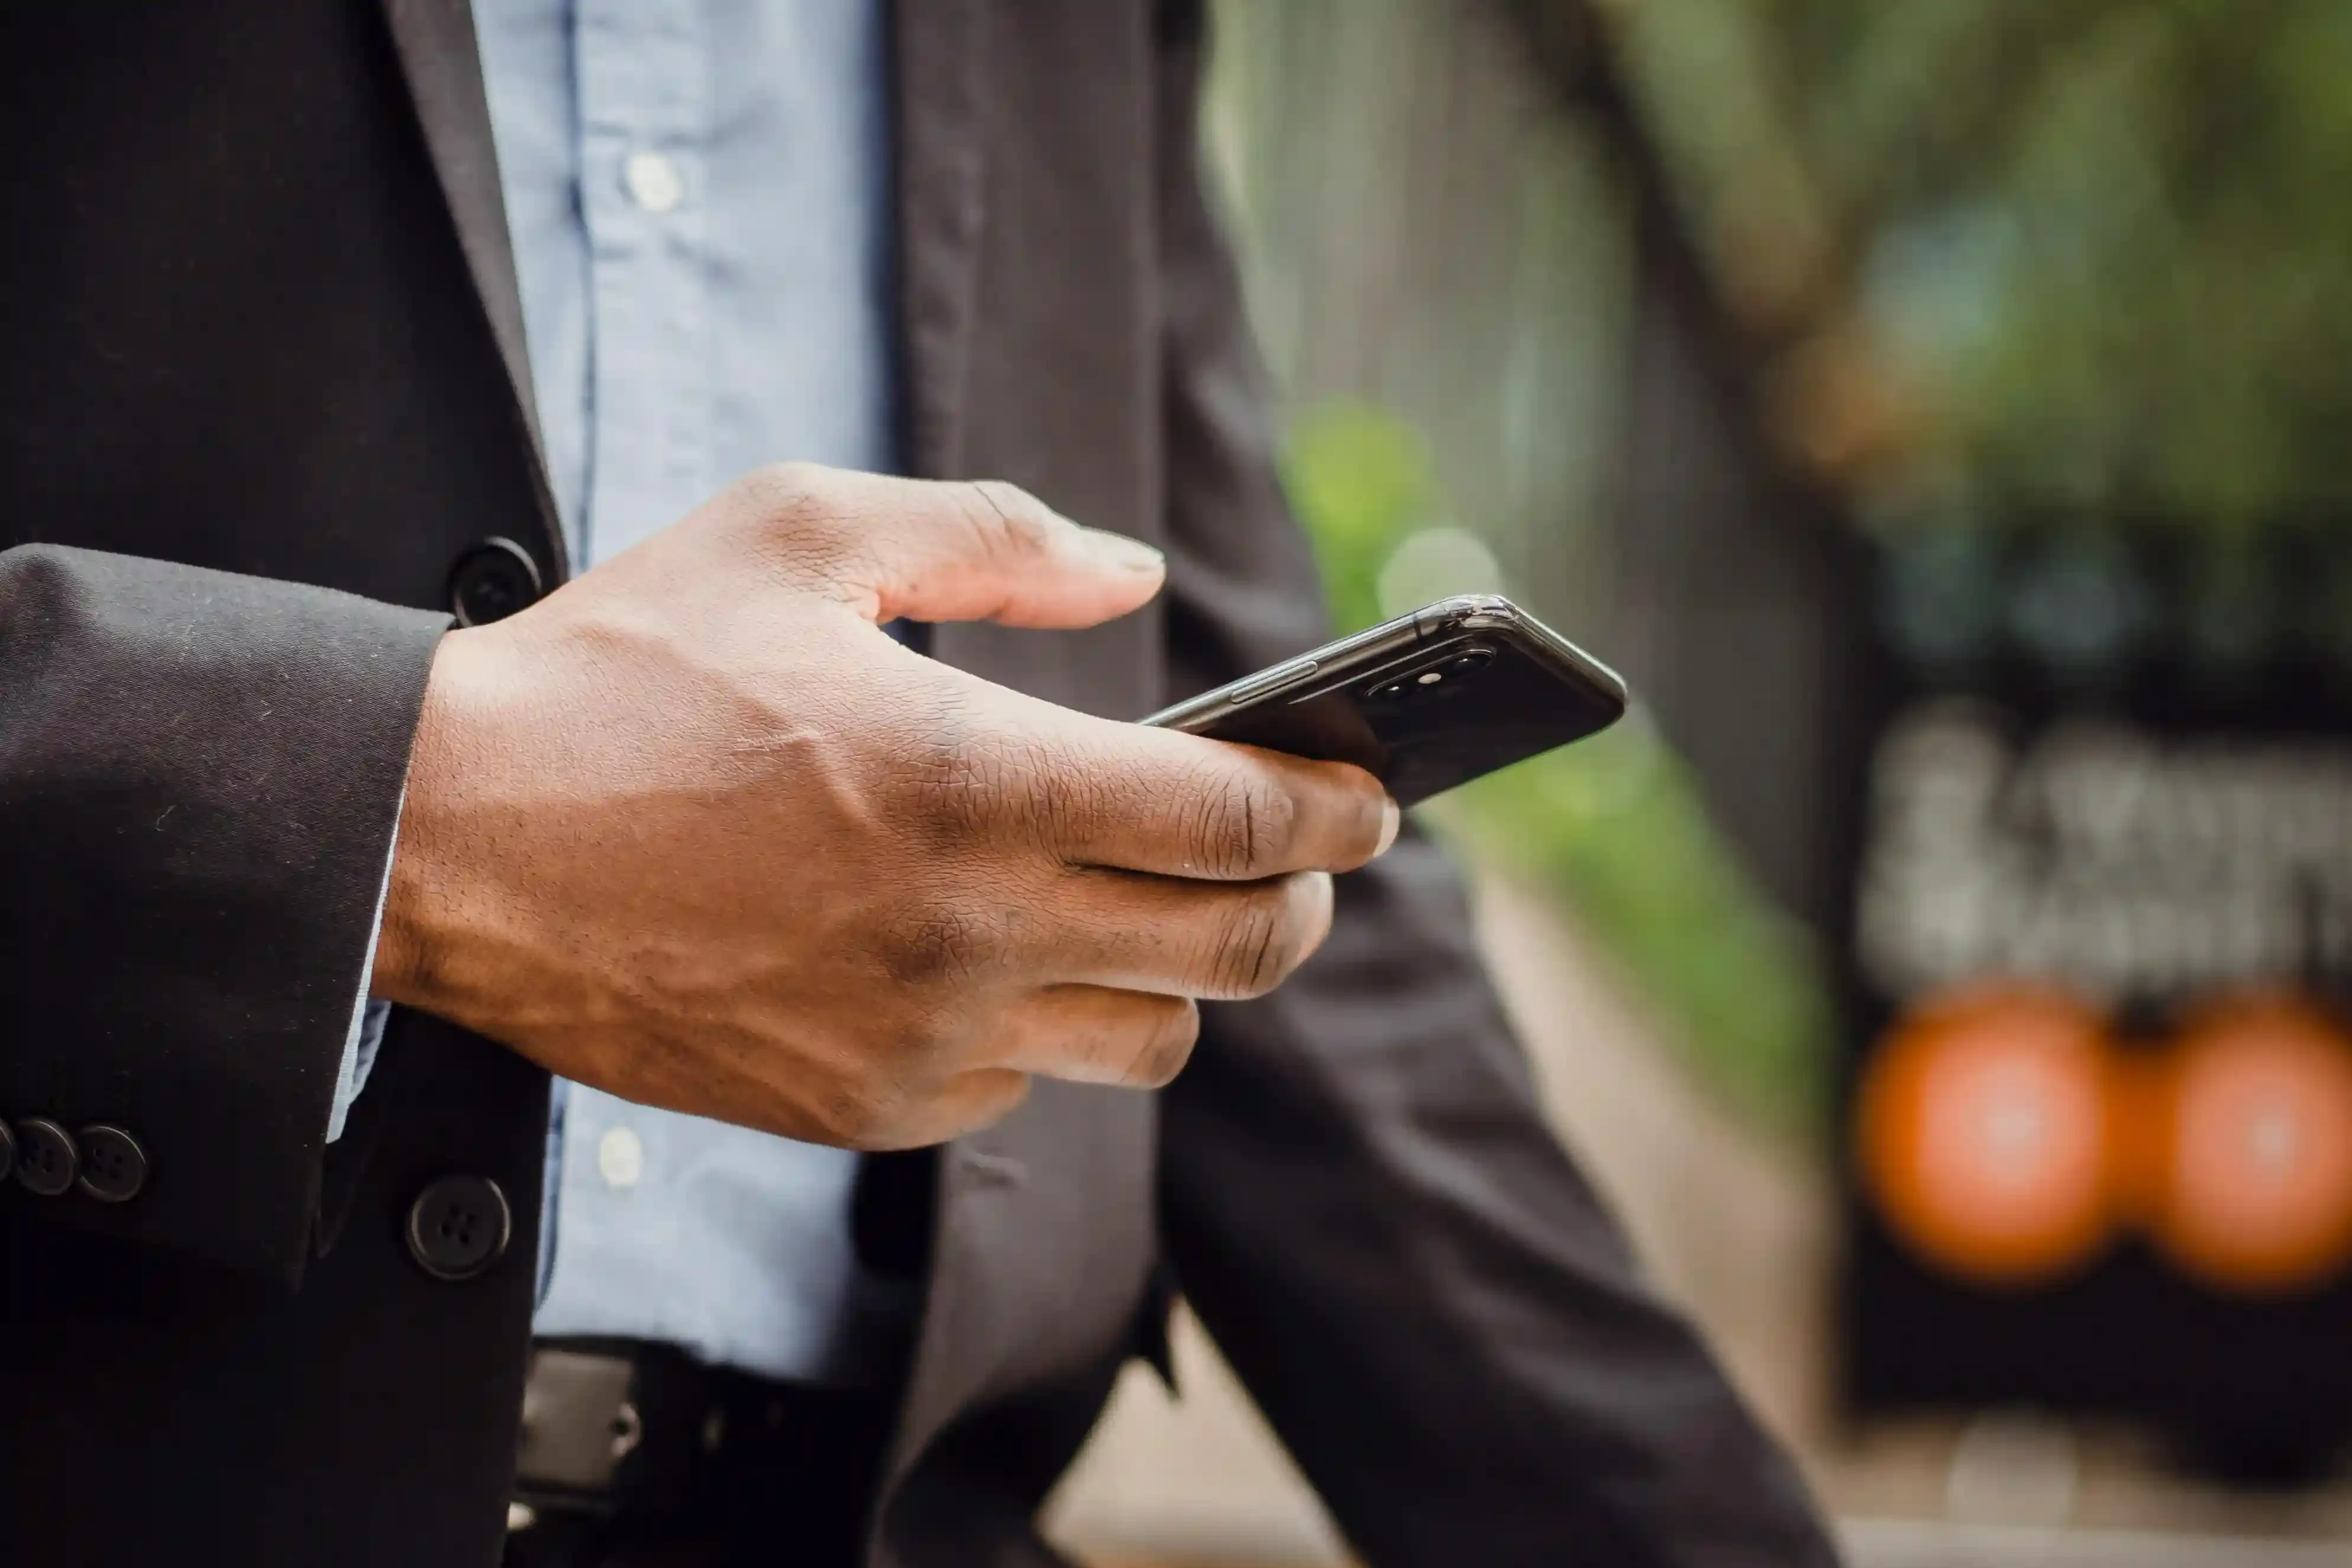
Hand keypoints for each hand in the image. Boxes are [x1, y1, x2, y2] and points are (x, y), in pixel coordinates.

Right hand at [373, 464, 1395, 1148]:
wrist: (454, 841)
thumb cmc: (623, 670)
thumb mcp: (801, 532)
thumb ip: (995, 537)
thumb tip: (1135, 573)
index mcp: (976, 781)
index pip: (1238, 821)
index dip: (1336, 808)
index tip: (1373, 792)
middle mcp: (971, 933)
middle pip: (1235, 952)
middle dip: (1303, 900)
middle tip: (1308, 857)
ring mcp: (922, 1038)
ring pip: (1152, 1043)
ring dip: (1185, 973)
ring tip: (1156, 904)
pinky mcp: (865, 1108)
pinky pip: (1028, 1086)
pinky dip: (1055, 1024)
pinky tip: (1005, 953)